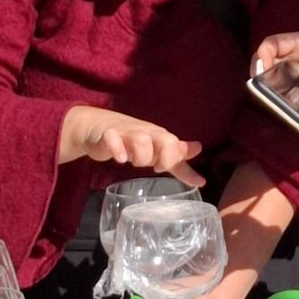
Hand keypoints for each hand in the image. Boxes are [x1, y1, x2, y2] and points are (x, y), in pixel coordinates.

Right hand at [61, 105, 204, 184]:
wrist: (98, 127)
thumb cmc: (131, 139)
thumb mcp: (156, 149)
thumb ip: (178, 160)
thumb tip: (201, 171)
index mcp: (158, 135)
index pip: (176, 144)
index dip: (174, 158)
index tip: (162, 167)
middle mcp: (146, 132)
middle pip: (165, 139)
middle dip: (163, 156)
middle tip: (152, 166)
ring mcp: (126, 132)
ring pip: (141, 140)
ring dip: (140, 156)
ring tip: (131, 162)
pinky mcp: (107, 135)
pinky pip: (113, 139)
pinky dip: (117, 149)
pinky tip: (119, 159)